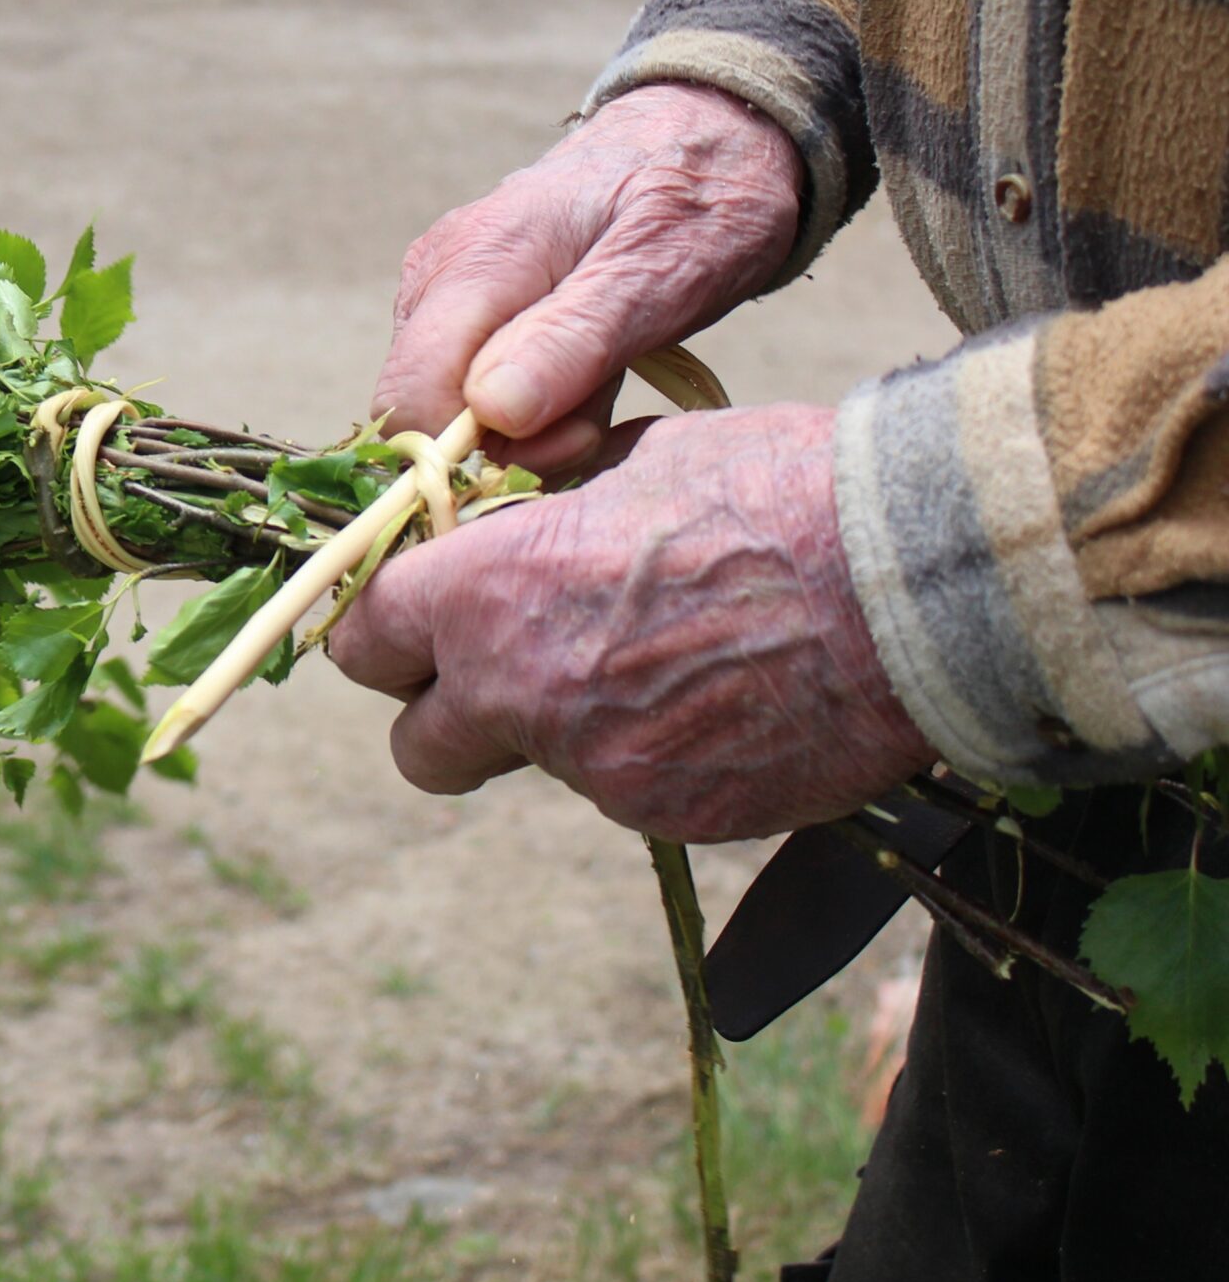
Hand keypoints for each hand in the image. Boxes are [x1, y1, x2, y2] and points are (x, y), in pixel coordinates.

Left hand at [326, 406, 932, 842]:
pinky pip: (629, 792)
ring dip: (565, 726)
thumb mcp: (635, 462)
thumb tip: (511, 522)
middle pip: (418, 746)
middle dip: (443, 713)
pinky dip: (653, 755)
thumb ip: (544, 514)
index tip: (413, 618)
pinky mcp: (675, 818)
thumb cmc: (777, 491)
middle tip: (501, 668)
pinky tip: (724, 698)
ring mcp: (599, 772)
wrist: (916, 588)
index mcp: (491, 593)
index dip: (384, 630)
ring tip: (660, 660)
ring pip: (535, 766)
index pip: (364, 638)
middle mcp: (522, 694)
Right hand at [372, 82, 803, 474]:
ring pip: (451, 410)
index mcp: (475, 264)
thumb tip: (492, 411)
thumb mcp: (661, 271)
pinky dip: (533, 405)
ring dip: (532, 424)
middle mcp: (436, 278)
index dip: (481, 448)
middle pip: (426, 414)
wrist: (707, 135)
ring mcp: (442, 291)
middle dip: (515, 441)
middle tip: (604, 404)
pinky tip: (585, 366)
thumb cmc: (697, 199)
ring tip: (604, 370)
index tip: (575, 434)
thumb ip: (573, 340)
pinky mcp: (461, 308)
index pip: (410, 400)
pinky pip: (472, 391)